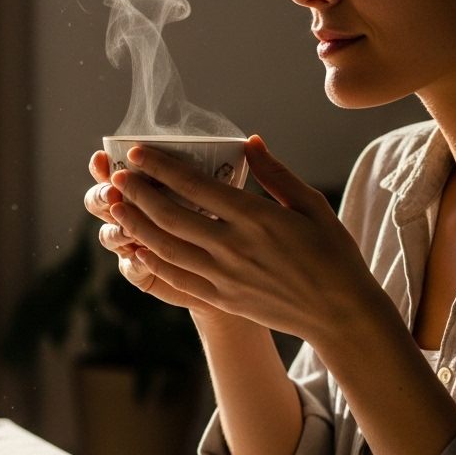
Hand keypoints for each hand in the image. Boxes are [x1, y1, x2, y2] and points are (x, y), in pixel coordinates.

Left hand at [107, 135, 382, 343]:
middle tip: (115, 177)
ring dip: (136, 224)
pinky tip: (137, 247)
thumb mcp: (311, 205)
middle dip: (138, 193)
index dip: (162, 168)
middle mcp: (235, 246)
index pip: (197, 186)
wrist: (340, 312)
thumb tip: (249, 142)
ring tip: (116, 205)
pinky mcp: (221, 298)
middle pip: (171, 216)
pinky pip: (177, 277)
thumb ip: (275, 173)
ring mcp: (224, 276)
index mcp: (257, 217)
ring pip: (166, 247)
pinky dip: (153, 260)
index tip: (137, 154)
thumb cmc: (332, 253)